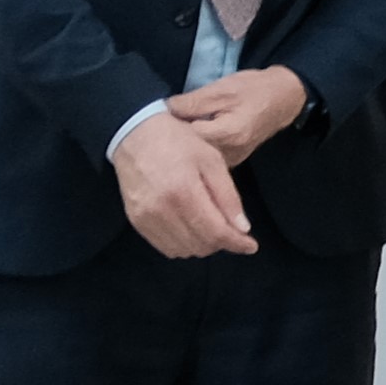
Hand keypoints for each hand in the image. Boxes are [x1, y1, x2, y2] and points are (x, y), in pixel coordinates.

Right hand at [111, 109, 257, 256]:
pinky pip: (164, 246)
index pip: (215, 232)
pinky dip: (182, 243)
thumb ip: (228, 196)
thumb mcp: (212, 160)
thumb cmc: (178, 142)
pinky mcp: (135, 221)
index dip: (236, 243)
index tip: (251, 246)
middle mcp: (161, 209)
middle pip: (200, 245)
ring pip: (182, 250)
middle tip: (232, 230)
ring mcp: (145, 217)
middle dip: (222, 243)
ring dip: (202, 245)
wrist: (134, 134)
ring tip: (211, 227)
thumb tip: (242, 228)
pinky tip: (191, 228)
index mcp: (183, 191)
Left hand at [161, 66, 311, 163]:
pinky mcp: (233, 159)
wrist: (285, 97)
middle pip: (190, 153)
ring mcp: (232, 159)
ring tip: (174, 131)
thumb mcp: (222, 89)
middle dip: (174, 139)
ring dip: (184, 146)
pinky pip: (208, 158)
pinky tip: (191, 138)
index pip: (185, 138)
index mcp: (226, 135)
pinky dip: (197, 149)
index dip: (169, 128)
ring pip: (198, 158)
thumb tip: (163, 109)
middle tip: (162, 124)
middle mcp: (229, 153)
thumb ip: (192, 101)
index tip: (158, 118)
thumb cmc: (254, 89)